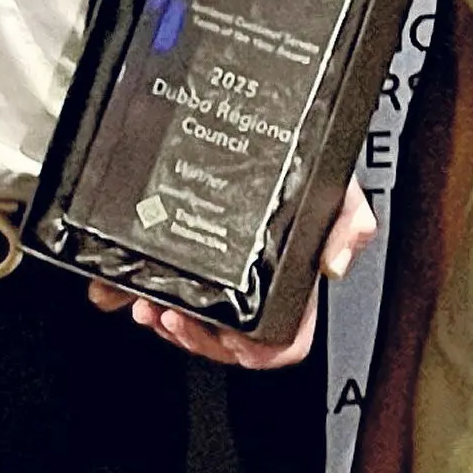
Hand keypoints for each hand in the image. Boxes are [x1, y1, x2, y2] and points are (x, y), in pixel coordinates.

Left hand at [87, 178, 375, 368]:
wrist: (271, 121)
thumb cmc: (305, 161)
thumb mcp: (338, 187)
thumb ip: (349, 222)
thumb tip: (333, 265)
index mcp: (288, 281)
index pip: (281, 340)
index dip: (256, 351)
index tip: (231, 336)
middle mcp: (250, 282)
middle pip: (226, 342)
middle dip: (196, 337)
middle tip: (174, 317)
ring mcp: (213, 271)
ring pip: (187, 321)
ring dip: (162, 320)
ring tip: (148, 304)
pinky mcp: (177, 253)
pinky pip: (151, 289)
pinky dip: (131, 296)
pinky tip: (123, 290)